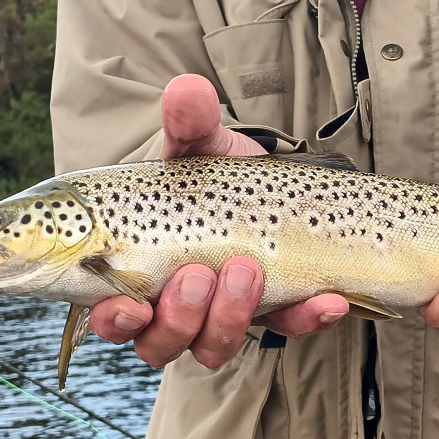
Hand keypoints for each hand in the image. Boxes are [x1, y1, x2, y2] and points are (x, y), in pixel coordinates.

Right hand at [89, 74, 348, 367]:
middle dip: (177, 317)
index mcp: (134, 273)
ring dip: (228, 319)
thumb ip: (189, 124)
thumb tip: (187, 90)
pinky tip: (328, 299)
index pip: (110, 314)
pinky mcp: (273, 314)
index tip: (129, 305)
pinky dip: (306, 320)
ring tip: (247, 269)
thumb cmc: (215, 174)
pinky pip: (287, 331)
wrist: (270, 183)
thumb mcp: (200, 145)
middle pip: (158, 342)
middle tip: (198, 275)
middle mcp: (171, 306)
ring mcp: (223, 316)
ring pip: (211, 348)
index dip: (114, 319)